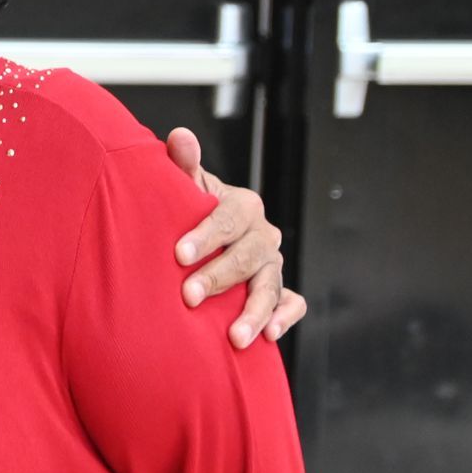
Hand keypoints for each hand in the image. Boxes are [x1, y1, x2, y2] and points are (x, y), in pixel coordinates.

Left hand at [164, 127, 308, 348]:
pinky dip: (285, 318)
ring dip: (255, 311)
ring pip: (270, 285)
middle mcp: (264, 234)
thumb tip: (180, 136)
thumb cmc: (188, 209)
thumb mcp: (184, 188)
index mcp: (243, 205)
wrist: (200, 238)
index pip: (228, 218)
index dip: (205, 235)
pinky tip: (269, 336)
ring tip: (235, 337)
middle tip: (189, 296)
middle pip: (248, 256)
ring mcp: (273, 264)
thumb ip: (182, 164)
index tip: (179, 254)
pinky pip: (292, 303)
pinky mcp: (279, 289)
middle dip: (219, 277)